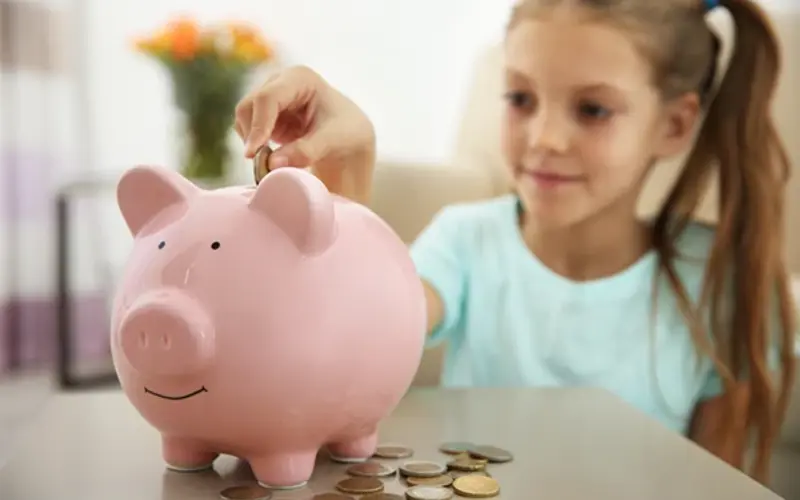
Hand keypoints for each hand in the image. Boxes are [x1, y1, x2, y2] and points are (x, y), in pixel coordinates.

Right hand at [235, 66, 375, 202]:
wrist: (348, 138)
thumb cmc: (346, 133)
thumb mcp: (332, 142)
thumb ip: (305, 151)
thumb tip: (272, 163)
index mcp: (300, 78)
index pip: (268, 98)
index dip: (258, 125)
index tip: (253, 153)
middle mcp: (280, 81)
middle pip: (249, 105)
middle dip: (253, 135)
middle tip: (263, 164)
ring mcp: (271, 96)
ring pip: (244, 117)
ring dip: (252, 140)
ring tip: (276, 160)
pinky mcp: (265, 114)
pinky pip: (248, 129)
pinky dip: (255, 144)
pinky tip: (274, 155)